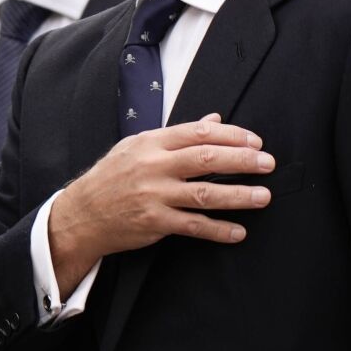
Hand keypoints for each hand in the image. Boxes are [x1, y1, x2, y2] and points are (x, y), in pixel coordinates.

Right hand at [46, 114, 273, 293]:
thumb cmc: (112, 176)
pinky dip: (218, 230)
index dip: (230, 135)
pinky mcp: (154, 222)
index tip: (255, 141)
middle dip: (241, 160)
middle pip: (205, 159)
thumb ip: (178, 134)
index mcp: (151, 143)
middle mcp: (153, 166)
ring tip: (263, 196)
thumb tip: (214, 120)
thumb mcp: (139, 146)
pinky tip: (238, 231)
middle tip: (267, 163)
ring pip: (203, 194)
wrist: (82, 213)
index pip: (198, 133)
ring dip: (238, 196)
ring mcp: (154, 195)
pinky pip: (192, 226)